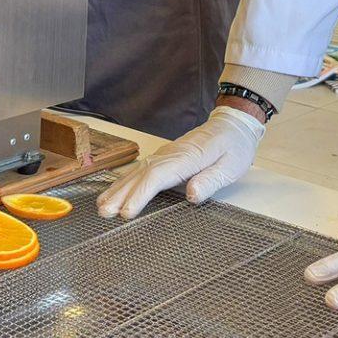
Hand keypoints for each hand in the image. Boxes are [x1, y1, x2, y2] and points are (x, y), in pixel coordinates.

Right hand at [96, 106, 264, 219]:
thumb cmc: (234, 146)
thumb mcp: (232, 166)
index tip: (127, 212)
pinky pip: (141, 169)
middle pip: (141, 174)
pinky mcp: (165, 157)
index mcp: (188, 157)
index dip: (140, 195)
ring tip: (102, 206)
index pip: (158, 176)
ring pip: (137, 171)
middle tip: (105, 213)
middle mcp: (171, 154)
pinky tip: (115, 190)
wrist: (233, 123)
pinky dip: (126, 181)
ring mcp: (166, 154)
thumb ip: (211, 180)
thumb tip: (191, 195)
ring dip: (119, 189)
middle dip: (121, 194)